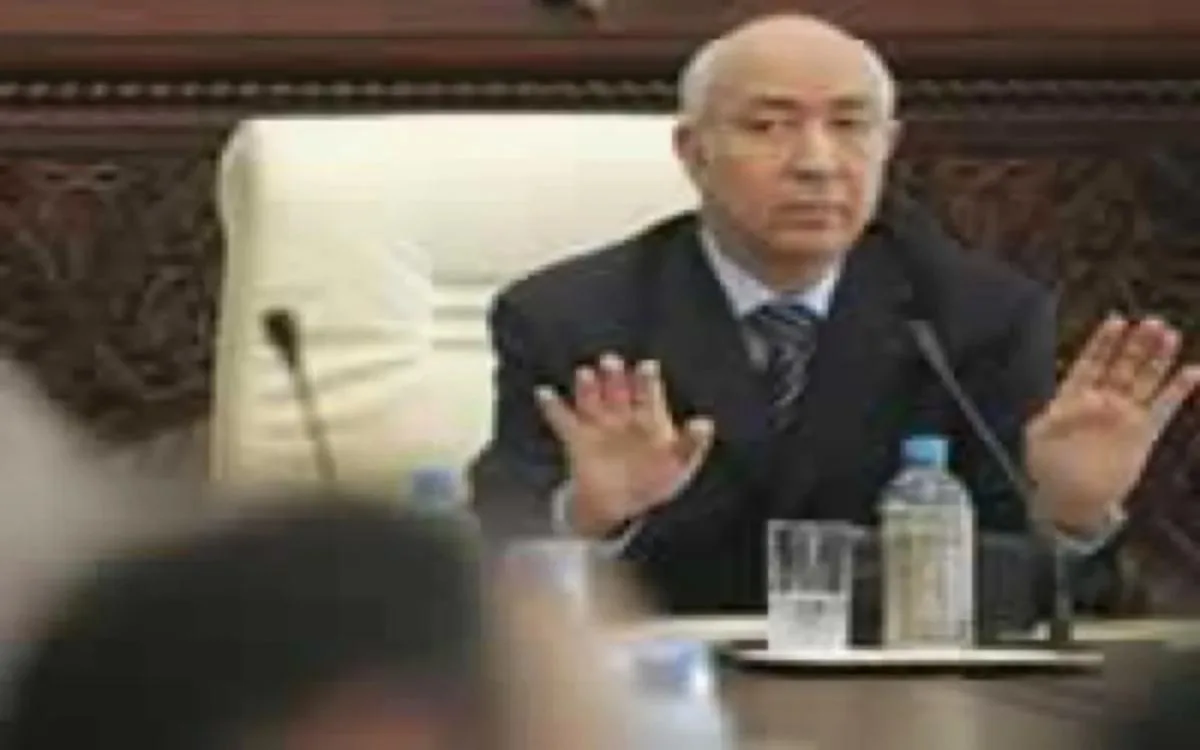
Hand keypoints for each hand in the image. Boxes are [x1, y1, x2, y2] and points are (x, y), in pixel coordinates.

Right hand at [535, 353, 714, 537]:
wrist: (620, 504)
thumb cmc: (655, 478)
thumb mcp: (679, 463)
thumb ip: (691, 444)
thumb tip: (705, 423)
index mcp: (650, 418)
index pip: (648, 394)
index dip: (647, 381)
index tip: (647, 367)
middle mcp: (623, 416)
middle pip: (618, 391)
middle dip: (615, 377)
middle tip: (611, 361)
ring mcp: (599, 426)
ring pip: (592, 401)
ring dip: (588, 388)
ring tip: (586, 374)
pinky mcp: (577, 439)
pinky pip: (563, 420)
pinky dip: (553, 407)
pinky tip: (544, 392)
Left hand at [1026, 316, 1199, 535]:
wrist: (1071, 499)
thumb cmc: (1048, 467)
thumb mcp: (1037, 438)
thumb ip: (1049, 418)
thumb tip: (1060, 409)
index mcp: (1074, 397)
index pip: (1091, 363)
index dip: (1103, 343)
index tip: (1116, 321)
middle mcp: (1102, 401)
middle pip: (1121, 366)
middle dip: (1136, 344)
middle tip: (1153, 322)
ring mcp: (1123, 415)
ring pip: (1144, 380)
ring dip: (1157, 359)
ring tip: (1170, 335)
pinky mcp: (1143, 433)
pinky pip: (1163, 408)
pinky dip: (1177, 391)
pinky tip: (1193, 371)